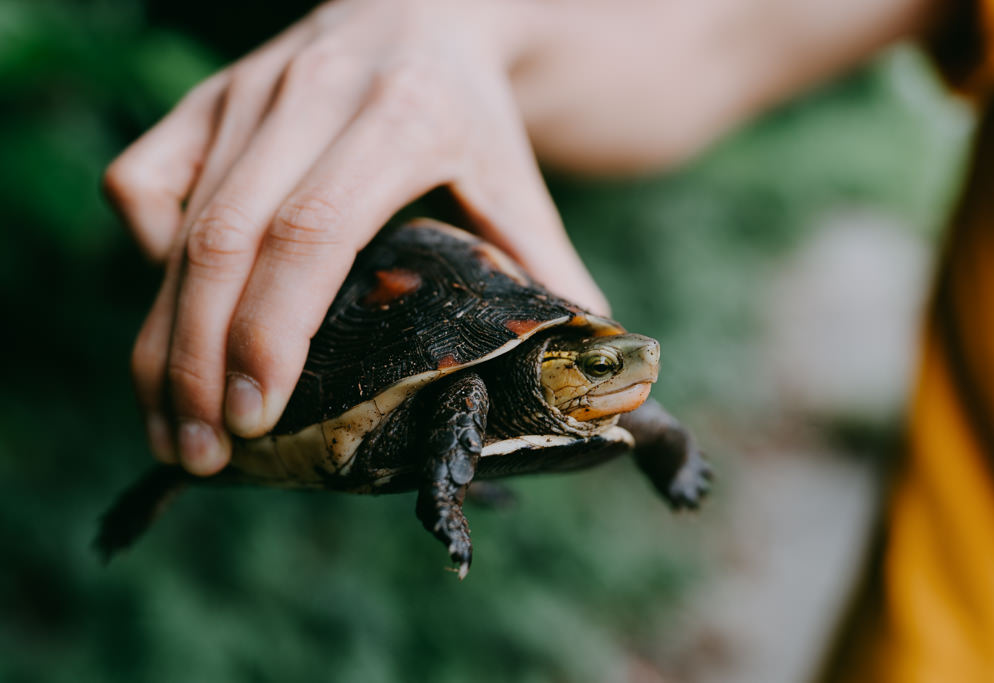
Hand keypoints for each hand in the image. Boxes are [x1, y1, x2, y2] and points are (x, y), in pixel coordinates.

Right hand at [104, 0, 607, 474]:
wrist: (426, 11)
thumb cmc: (474, 117)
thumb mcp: (519, 186)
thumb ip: (546, 275)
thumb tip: (579, 374)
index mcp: (401, 117)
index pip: (311, 233)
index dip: (273, 332)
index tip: (257, 419)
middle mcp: (309, 94)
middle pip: (225, 240)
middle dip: (199, 362)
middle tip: (201, 453)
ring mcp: (247, 91)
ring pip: (176, 224)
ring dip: (162, 337)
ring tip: (173, 425)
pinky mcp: (207, 96)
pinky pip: (141, 178)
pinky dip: (145, 252)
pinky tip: (181, 303)